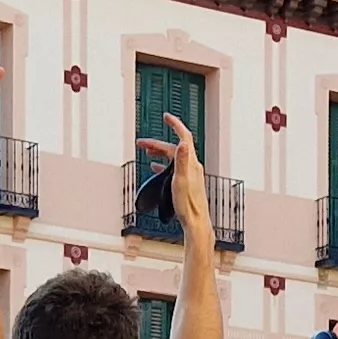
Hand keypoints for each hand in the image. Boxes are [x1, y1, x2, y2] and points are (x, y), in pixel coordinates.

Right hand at [132, 114, 208, 233]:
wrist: (195, 222)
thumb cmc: (188, 205)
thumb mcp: (181, 180)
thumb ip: (183, 159)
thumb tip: (183, 142)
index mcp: (191, 163)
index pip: (184, 137)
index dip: (175, 124)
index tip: (166, 116)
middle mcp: (192, 166)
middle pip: (173, 148)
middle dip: (157, 143)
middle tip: (142, 143)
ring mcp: (190, 174)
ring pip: (172, 157)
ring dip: (159, 153)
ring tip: (146, 152)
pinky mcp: (187, 183)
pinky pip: (173, 168)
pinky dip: (163, 164)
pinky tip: (156, 168)